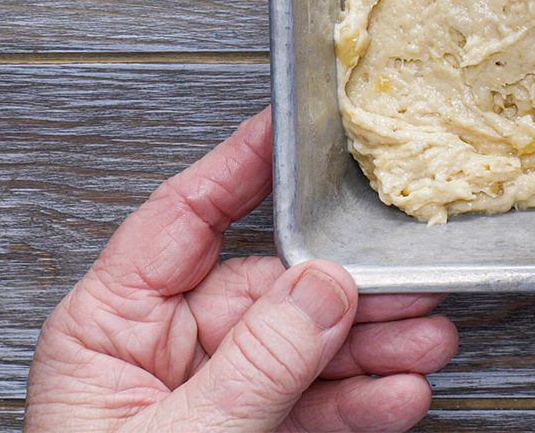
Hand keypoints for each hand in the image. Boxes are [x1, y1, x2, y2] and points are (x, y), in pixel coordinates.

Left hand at [27, 108, 456, 431]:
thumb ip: (258, 362)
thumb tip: (323, 286)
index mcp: (107, 328)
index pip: (180, 220)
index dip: (239, 168)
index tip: (294, 129)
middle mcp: (155, 355)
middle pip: (263, 289)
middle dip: (343, 290)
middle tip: (411, 281)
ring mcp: (202, 401)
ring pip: (299, 349)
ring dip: (368, 348)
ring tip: (427, 343)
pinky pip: (308, 406)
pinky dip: (358, 403)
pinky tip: (398, 396)